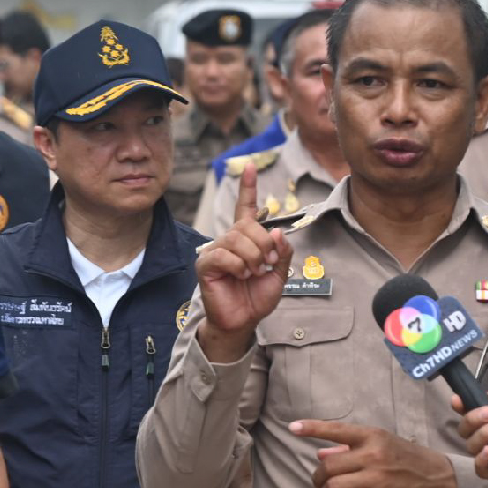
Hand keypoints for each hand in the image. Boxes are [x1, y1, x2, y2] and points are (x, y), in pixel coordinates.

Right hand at [195, 165, 292, 360]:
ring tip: (253, 272)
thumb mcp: (279, 274)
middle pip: (246, 225)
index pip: (246, 208)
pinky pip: (223, 255)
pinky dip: (237, 266)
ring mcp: (216, 251)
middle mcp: (229, 240)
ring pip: (236, 239)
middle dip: (263, 243)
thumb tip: (277, 233)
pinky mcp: (206, 265)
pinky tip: (239, 276)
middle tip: (266, 262)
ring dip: (252, 257)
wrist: (242, 321)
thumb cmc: (256, 297)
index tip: (250, 166)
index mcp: (246, 239)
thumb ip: (282, 252)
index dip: (248, 187)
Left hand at [292, 420, 458, 487]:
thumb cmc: (405, 458)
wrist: (437, 480)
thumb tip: (320, 453)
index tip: (292, 427)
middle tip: (320, 482)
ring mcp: (375, 479)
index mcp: (371, 436)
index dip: (312, 428)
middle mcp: (372, 455)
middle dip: (317, 477)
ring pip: (333, 487)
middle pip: (328, 466)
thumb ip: (350, 447)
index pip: (336, 429)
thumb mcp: (381, 443)